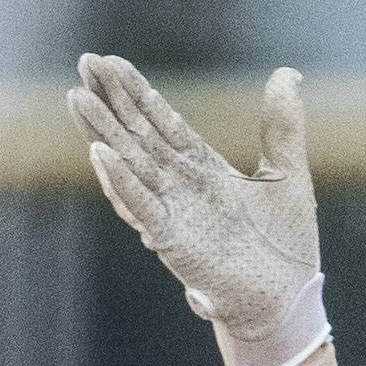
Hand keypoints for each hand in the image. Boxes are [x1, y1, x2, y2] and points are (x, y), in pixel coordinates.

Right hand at [72, 53, 327, 365]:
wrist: (288, 303)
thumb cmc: (286, 248)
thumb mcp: (288, 173)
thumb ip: (282, 126)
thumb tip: (285, 73)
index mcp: (203, 170)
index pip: (162, 123)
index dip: (136, 93)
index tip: (110, 62)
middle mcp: (180, 188)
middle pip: (138, 135)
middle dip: (111, 101)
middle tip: (84, 63)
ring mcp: (173, 213)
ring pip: (130, 165)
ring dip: (103, 132)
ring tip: (77, 98)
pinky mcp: (173, 241)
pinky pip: (142, 207)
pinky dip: (121, 182)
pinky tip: (100, 153)